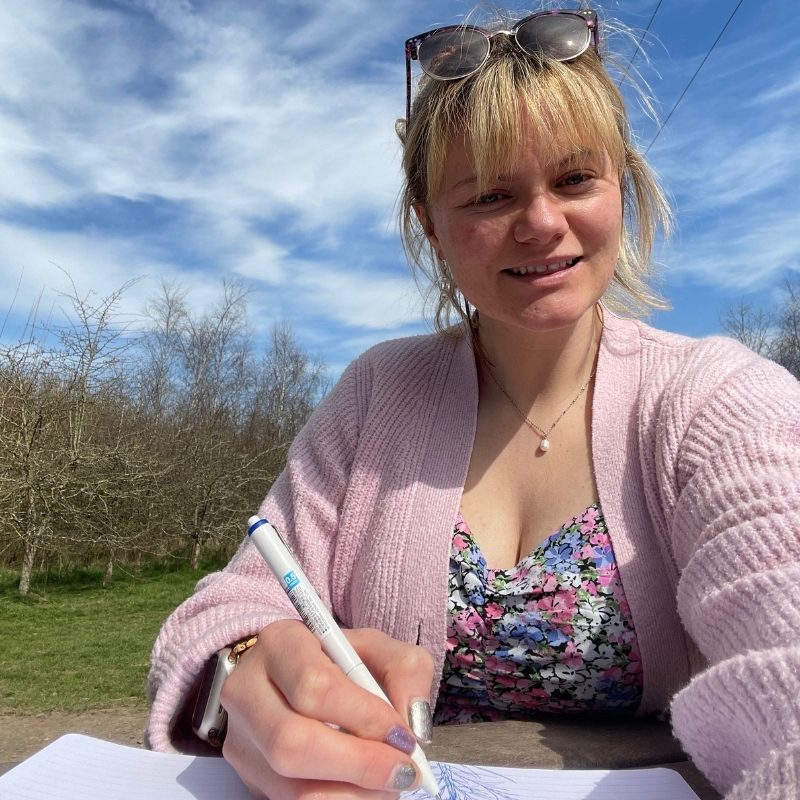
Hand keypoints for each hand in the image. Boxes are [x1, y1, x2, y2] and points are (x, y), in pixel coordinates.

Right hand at [220, 620, 434, 798]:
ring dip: (353, 794)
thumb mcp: (377, 648)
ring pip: (291, 785)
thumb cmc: (341, 660)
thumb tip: (412, 725)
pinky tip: (364, 791)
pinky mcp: (247, 775)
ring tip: (389, 783)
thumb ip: (404, 671)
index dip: (364, 717)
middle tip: (404, 771)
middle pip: (292, 742)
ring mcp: (241, 737)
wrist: (295, 677)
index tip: (403, 735)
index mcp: (280, 643)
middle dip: (359, 764)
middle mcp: (247, 689)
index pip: (315, 687)